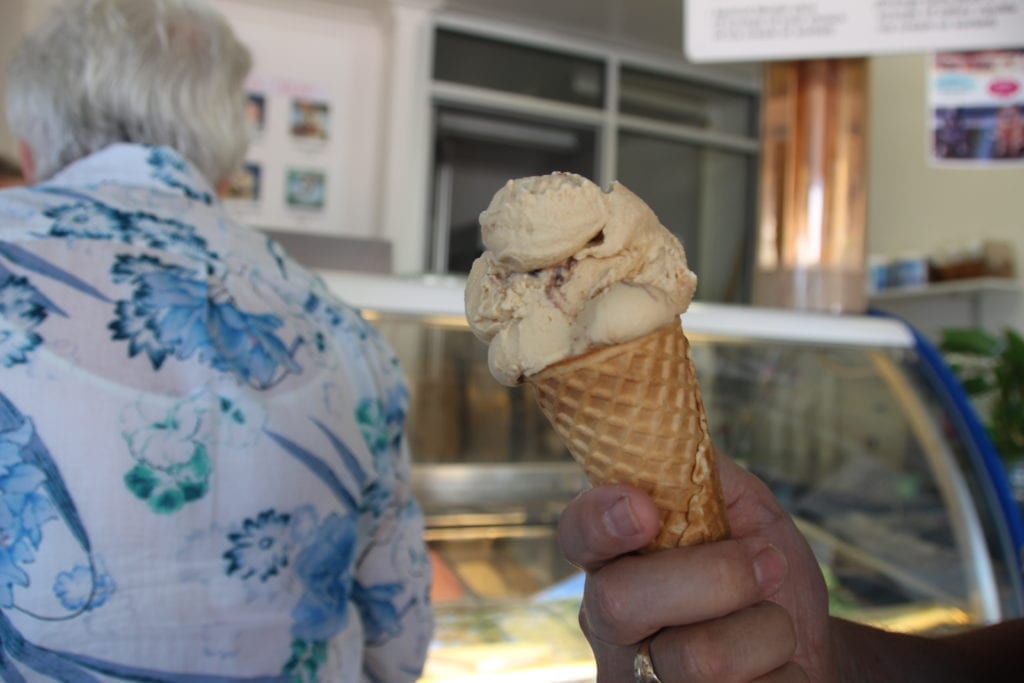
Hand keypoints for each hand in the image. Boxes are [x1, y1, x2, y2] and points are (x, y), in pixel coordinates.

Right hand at [557, 454, 834, 681]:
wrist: (812, 653)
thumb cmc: (769, 581)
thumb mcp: (748, 514)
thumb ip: (705, 474)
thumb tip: (671, 432)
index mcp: (619, 558)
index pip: (577, 534)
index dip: (598, 519)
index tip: (644, 510)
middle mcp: (611, 623)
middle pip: (620, 600)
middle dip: (715, 577)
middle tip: (769, 566)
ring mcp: (640, 680)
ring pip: (695, 657)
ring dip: (766, 629)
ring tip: (777, 626)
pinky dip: (780, 671)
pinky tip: (773, 670)